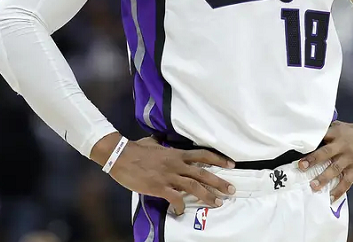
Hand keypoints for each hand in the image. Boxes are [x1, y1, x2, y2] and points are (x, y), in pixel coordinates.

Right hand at [109, 136, 236, 214]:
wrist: (120, 156)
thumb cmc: (136, 148)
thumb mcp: (153, 142)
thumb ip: (161, 144)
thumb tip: (160, 141)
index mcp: (176, 153)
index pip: (202, 155)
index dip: (218, 160)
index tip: (231, 165)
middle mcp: (176, 164)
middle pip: (203, 173)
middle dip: (219, 182)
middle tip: (231, 190)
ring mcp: (168, 176)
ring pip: (193, 186)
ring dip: (207, 195)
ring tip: (218, 203)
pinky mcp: (159, 187)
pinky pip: (175, 198)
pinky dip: (181, 205)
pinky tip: (183, 211)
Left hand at [297, 120, 352, 201]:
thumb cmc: (352, 132)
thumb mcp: (339, 127)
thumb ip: (327, 133)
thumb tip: (308, 139)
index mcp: (336, 134)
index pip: (321, 137)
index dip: (310, 143)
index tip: (298, 149)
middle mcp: (342, 146)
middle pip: (326, 153)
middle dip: (313, 160)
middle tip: (301, 167)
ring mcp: (349, 158)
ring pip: (335, 168)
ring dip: (324, 178)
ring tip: (313, 186)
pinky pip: (347, 181)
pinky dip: (339, 190)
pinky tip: (331, 198)